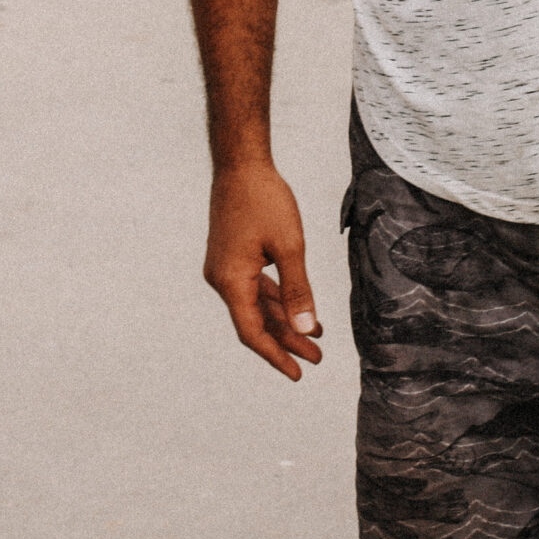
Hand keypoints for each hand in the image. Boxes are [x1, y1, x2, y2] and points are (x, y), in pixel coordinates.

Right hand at [204, 162, 323, 379]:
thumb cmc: (263, 199)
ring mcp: (225, 269)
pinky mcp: (233, 258)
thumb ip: (297, 291)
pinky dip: (277, 299)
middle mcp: (222, 279)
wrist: (241, 165)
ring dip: (285, 320)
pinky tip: (299, 309)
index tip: (297, 373)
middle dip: (287, 340)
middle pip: (256, 321)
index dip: (275, 355)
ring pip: (257, 305)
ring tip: (315, 337)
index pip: (252, 332)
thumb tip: (306, 328)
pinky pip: (255, 287)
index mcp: (231, 280)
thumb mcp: (289, 247)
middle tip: (316, 358)